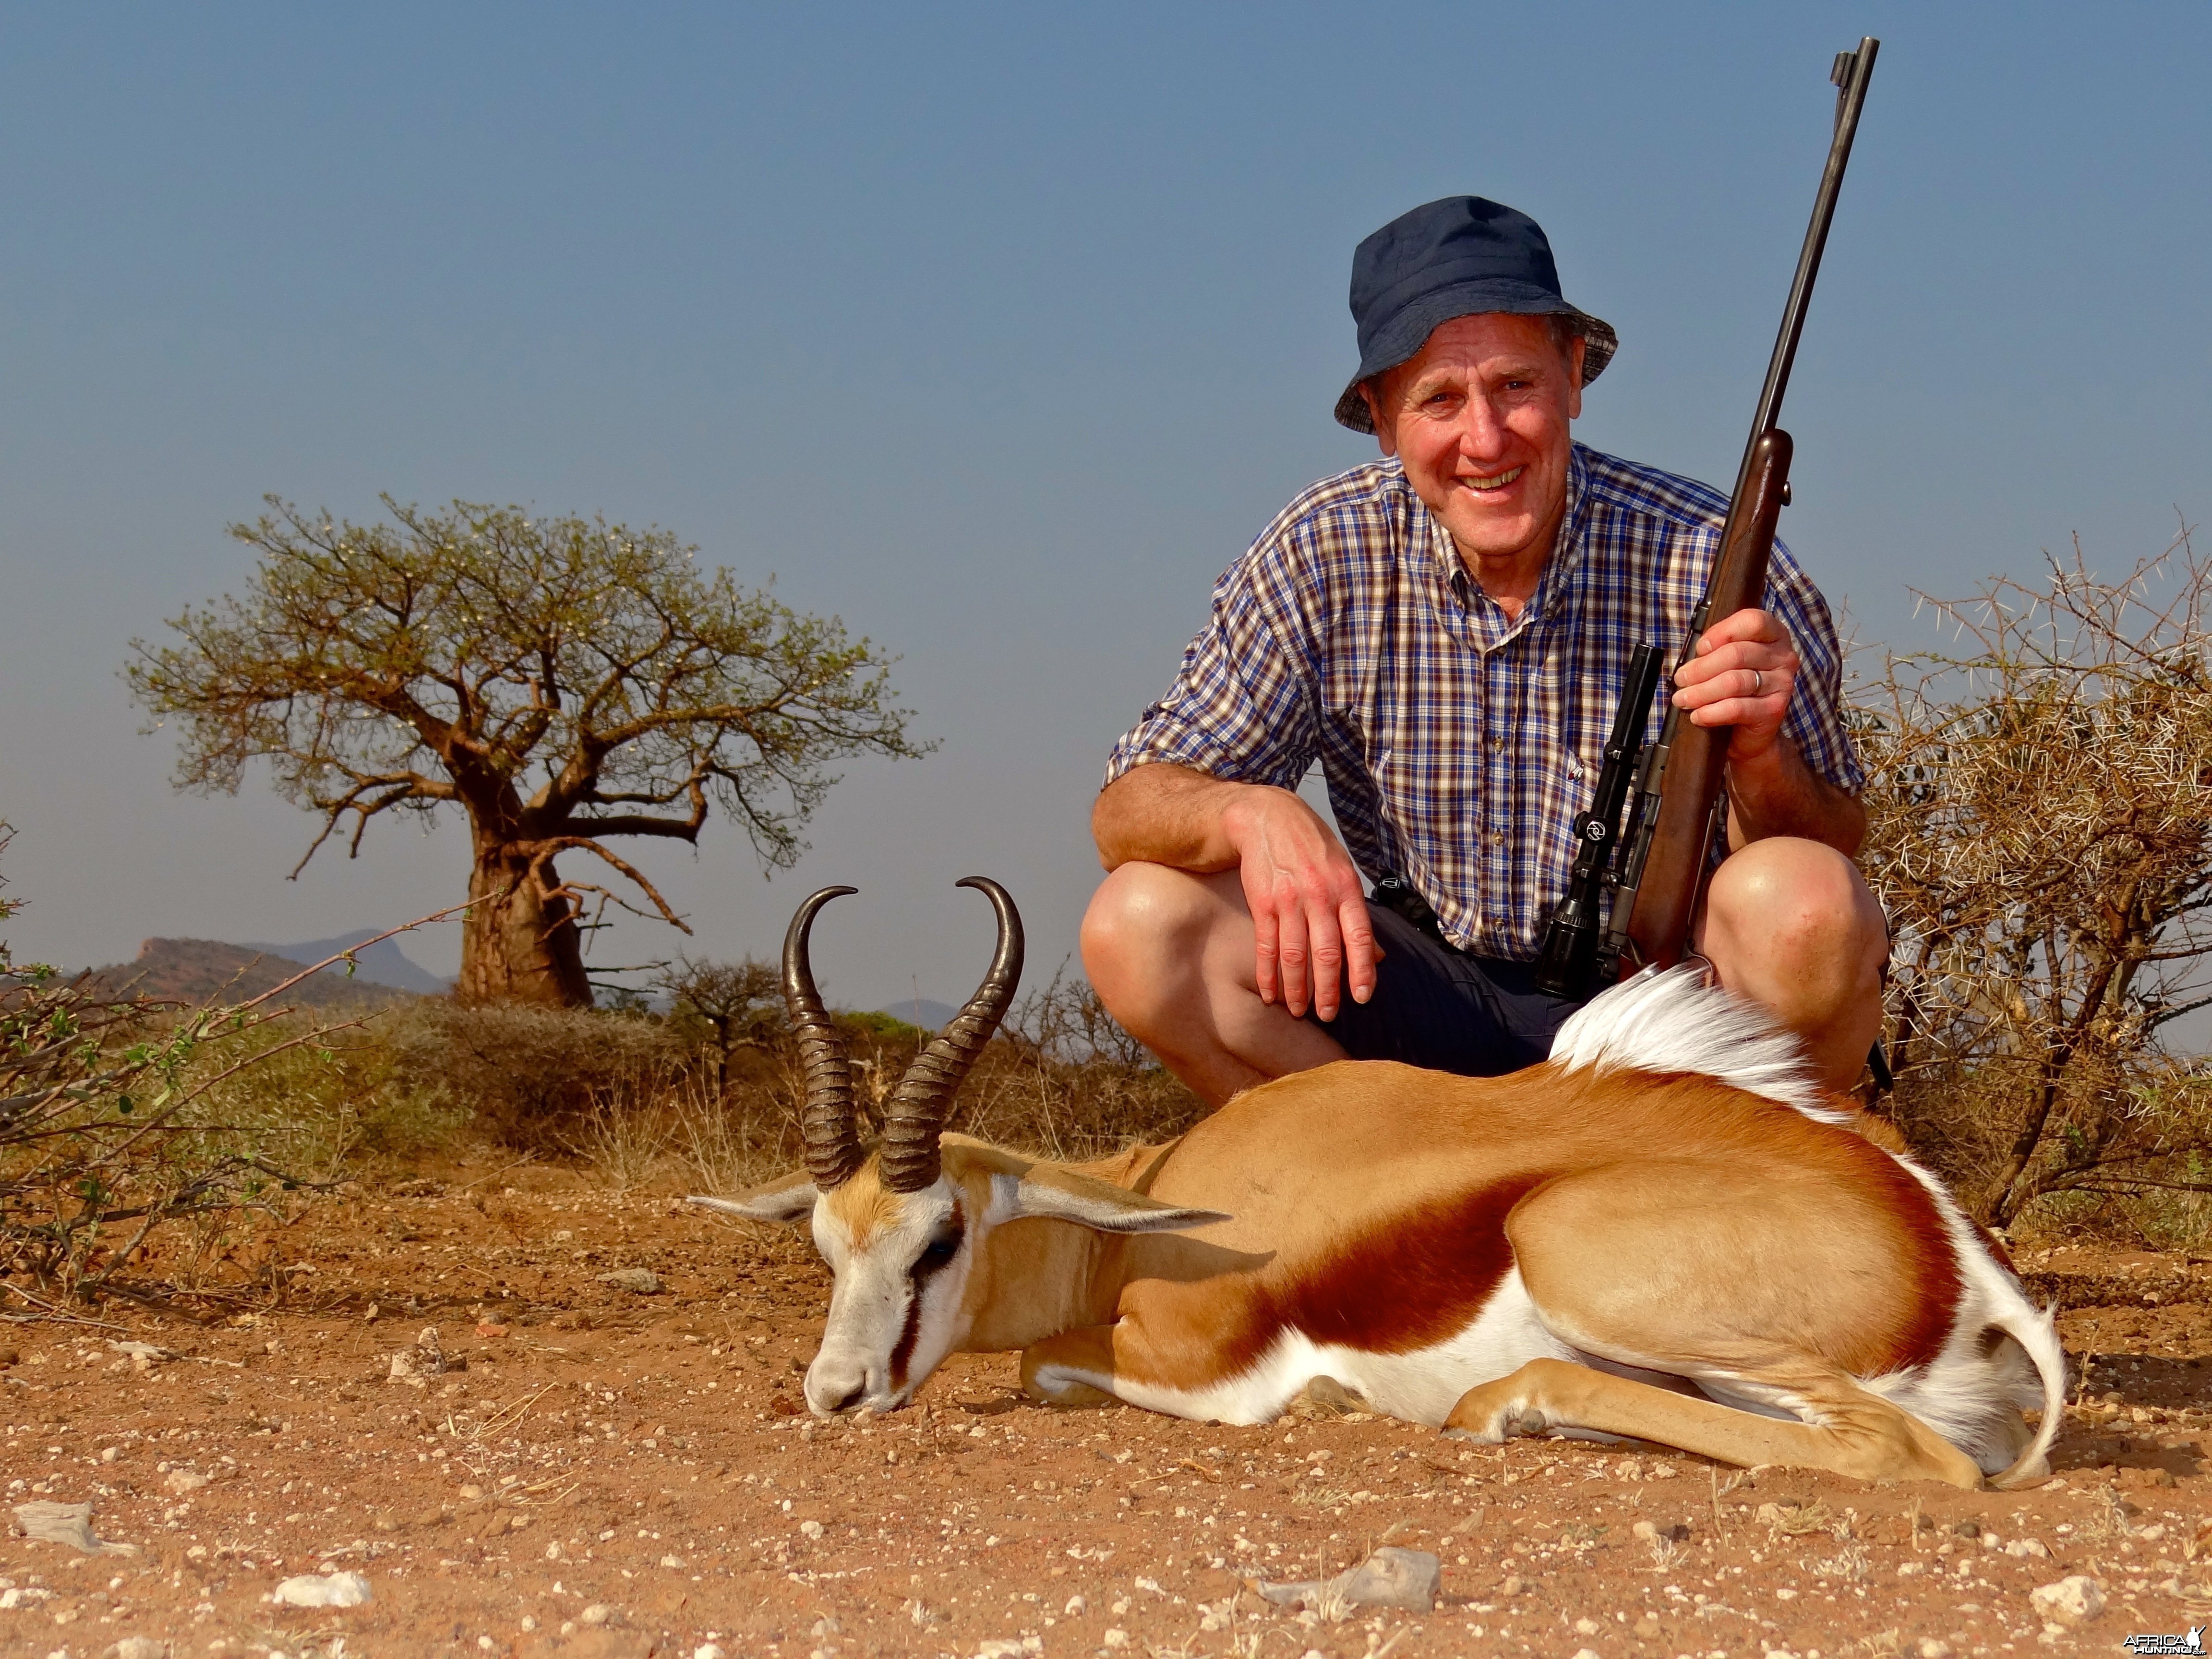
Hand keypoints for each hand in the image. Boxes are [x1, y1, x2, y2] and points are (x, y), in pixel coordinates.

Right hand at [1219, 786, 1378, 1021]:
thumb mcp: (1343, 871)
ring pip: (1295, 955)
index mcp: (1346, 887)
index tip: (1362, 998)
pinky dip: (1268, 973)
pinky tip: (1270, 993)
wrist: (1267, 817)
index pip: (1360, 936)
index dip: (1362, 970)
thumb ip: (1358, 914)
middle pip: (1326, 952)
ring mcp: (1289, 899)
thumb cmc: (1311, 847)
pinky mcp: (1263, 903)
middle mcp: (1320, 895)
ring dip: (1296, 989)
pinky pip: (1267, 945)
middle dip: (1328, 990)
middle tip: (1328, 1015)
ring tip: (1298, 1011)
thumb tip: (1379, 957)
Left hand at [1670, 606, 1798, 765]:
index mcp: (1774, 634)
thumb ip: (1717, 650)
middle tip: (1680, 679)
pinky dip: (1711, 712)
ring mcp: (1782, 683)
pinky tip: (1698, 715)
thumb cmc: (1736, 687)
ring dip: (1701, 691)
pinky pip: (1737, 708)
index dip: (1722, 632)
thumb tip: (1691, 660)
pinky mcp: (1774, 709)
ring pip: (1734, 682)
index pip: (1753, 621)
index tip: (1700, 648)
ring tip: (1682, 699)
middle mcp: (1783, 656)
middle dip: (1701, 667)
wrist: (1753, 729)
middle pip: (1737, 654)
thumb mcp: (1728, 661)